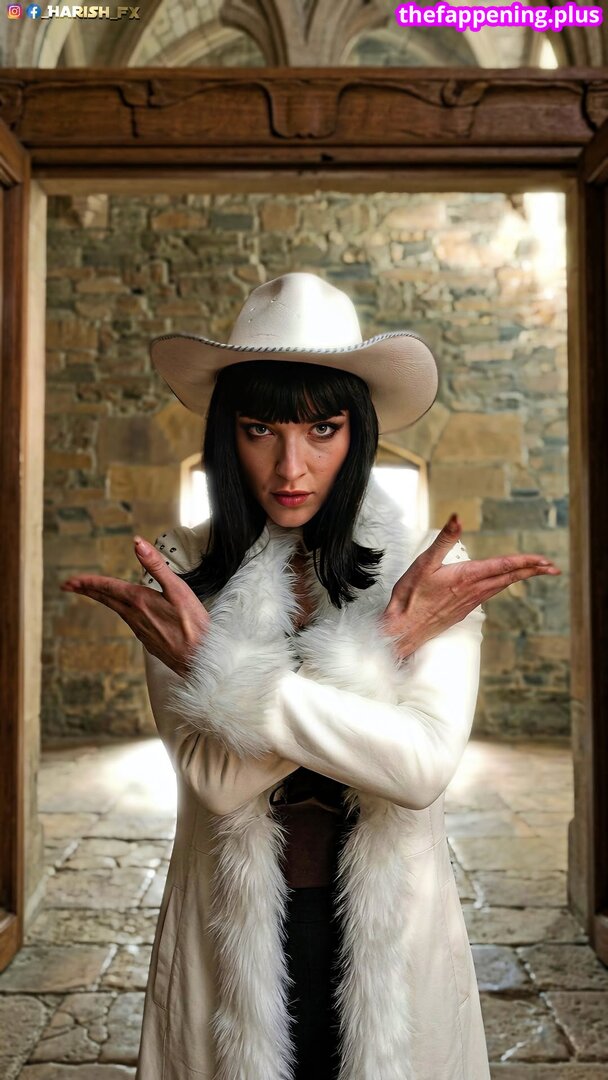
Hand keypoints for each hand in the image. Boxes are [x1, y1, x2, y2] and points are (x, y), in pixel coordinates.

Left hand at [59, 537, 210, 677]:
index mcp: (140, 601)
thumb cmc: (193, 625)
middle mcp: (134, 616)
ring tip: (94, 593)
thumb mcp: (178, 589)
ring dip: (103, 599)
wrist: (200, 659)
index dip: (88, 582)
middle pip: (106, 599)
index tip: (71, 581)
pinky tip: (125, 610)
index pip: (107, 587)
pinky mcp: (147, 639)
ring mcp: (140, 629)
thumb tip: (138, 544)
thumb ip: (156, 565)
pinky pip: (128, 620)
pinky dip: (120, 610)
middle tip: (69, 585)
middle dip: (86, 590)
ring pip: (116, 610)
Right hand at [380, 514, 560, 661]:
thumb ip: (444, 539)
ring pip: (502, 586)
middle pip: (510, 578)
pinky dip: (503, 586)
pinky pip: (490, 594)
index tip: (545, 561)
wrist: (404, 629)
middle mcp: (474, 590)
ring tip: (534, 572)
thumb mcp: (424, 562)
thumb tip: (457, 518)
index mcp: (467, 576)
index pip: (504, 566)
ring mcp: (470, 602)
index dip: (527, 561)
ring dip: (520, 577)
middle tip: (552, 567)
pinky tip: (502, 584)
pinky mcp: (464, 610)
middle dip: (532, 570)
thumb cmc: (411, 597)